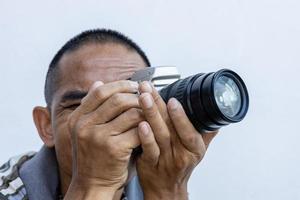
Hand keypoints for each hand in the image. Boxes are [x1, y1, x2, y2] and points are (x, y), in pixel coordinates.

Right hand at [64, 80, 143, 198]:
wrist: (92, 185)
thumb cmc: (94, 158)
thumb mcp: (86, 130)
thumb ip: (93, 108)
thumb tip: (98, 82)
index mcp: (78, 118)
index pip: (100, 91)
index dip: (120, 85)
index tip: (134, 86)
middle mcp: (85, 126)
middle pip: (117, 99)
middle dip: (136, 97)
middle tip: (146, 98)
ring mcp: (98, 137)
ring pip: (130, 113)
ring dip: (144, 111)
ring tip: (149, 114)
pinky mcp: (114, 148)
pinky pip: (137, 130)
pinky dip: (147, 128)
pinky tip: (149, 130)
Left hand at [136, 82, 216, 199]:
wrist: (166, 190)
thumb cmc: (180, 168)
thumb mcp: (198, 151)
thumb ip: (206, 133)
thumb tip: (216, 117)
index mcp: (194, 148)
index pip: (190, 131)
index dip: (181, 116)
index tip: (173, 99)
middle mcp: (181, 154)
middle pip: (170, 127)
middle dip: (159, 105)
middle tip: (149, 89)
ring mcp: (165, 160)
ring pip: (159, 135)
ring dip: (150, 114)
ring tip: (142, 98)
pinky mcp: (150, 164)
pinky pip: (148, 150)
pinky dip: (144, 137)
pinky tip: (139, 124)